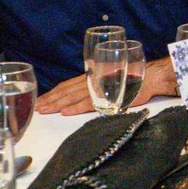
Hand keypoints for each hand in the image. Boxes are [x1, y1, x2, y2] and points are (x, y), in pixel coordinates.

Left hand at [35, 58, 178, 115]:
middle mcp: (92, 81)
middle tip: (38, 107)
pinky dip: (76, 108)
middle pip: (67, 91)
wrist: (149, 76)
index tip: (42, 100)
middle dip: (51, 100)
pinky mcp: (108, 97)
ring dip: (58, 104)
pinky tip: (66, 112)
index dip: (54, 93)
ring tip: (45, 110)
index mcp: (92, 76)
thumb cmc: (132, 77)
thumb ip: (97, 82)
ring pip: (73, 97)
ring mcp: (99, 88)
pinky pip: (89, 103)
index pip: (68, 85)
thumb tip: (84, 91)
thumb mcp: (110, 77)